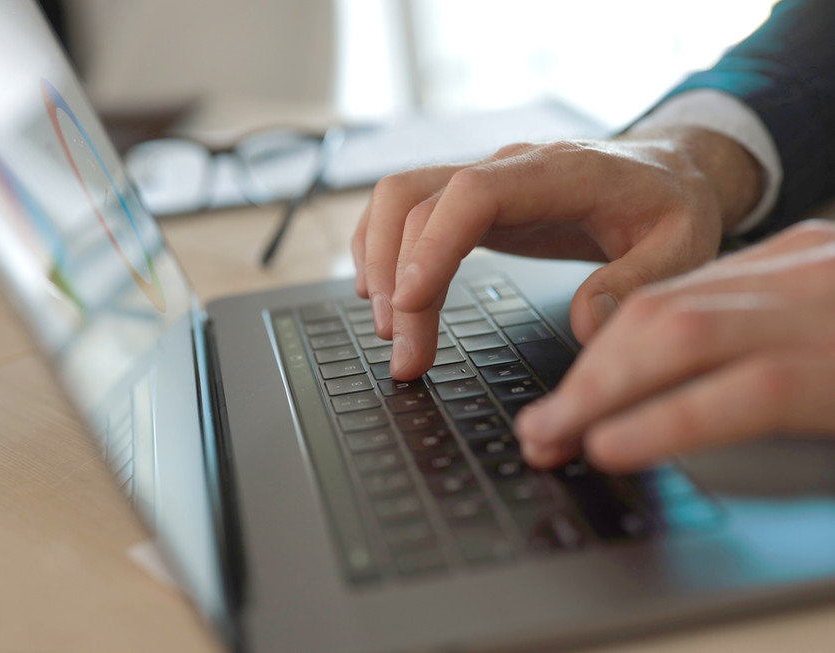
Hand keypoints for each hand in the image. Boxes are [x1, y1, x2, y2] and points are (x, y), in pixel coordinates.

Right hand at [351, 127, 762, 379]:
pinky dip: (380, 247)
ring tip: (390, 331)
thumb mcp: (682, 249)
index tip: (410, 303)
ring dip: (379, 263)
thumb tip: (586, 325)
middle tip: (406, 353)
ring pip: (398, 199)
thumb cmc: (672, 208)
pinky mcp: (472, 200)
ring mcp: (485, 179)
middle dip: (398, 281)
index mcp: (559, 172)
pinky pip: (404, 207)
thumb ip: (635, 285)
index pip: (472, 194)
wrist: (667, 172)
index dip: (431, 246)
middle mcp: (509, 167)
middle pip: (418, 203)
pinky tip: (384, 293)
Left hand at [515, 220, 834, 472]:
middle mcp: (798, 271)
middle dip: (587, 377)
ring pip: (681, 335)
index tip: (565, 405)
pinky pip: (750, 392)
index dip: (603, 357)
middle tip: (538, 430)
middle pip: (658, 314)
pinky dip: (668, 420)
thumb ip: (760, 340)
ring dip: (601, 391)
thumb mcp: (827, 326)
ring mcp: (821, 306)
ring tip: (549, 436)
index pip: (668, 300)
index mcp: (789, 262)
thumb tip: (670, 390)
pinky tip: (612, 445)